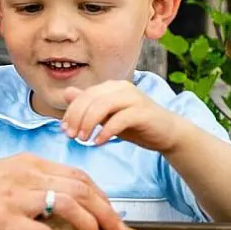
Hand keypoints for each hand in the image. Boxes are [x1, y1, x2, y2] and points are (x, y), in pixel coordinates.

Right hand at [0, 153, 125, 229]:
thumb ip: (26, 185)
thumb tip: (48, 204)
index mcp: (27, 164)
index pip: (76, 175)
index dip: (99, 195)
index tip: (110, 213)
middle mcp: (26, 174)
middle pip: (82, 187)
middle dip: (106, 210)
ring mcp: (15, 195)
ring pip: (69, 203)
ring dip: (90, 223)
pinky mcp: (3, 218)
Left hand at [61, 81, 180, 151]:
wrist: (166, 132)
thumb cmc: (135, 125)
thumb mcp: (107, 116)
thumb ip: (89, 106)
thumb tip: (67, 93)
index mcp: (112, 87)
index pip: (84, 95)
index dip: (71, 112)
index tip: (64, 129)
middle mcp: (122, 88)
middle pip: (91, 99)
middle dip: (77, 118)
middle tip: (71, 136)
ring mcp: (133, 98)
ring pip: (103, 106)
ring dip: (89, 123)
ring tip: (83, 139)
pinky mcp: (143, 112)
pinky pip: (119, 119)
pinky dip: (106, 131)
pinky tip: (99, 142)